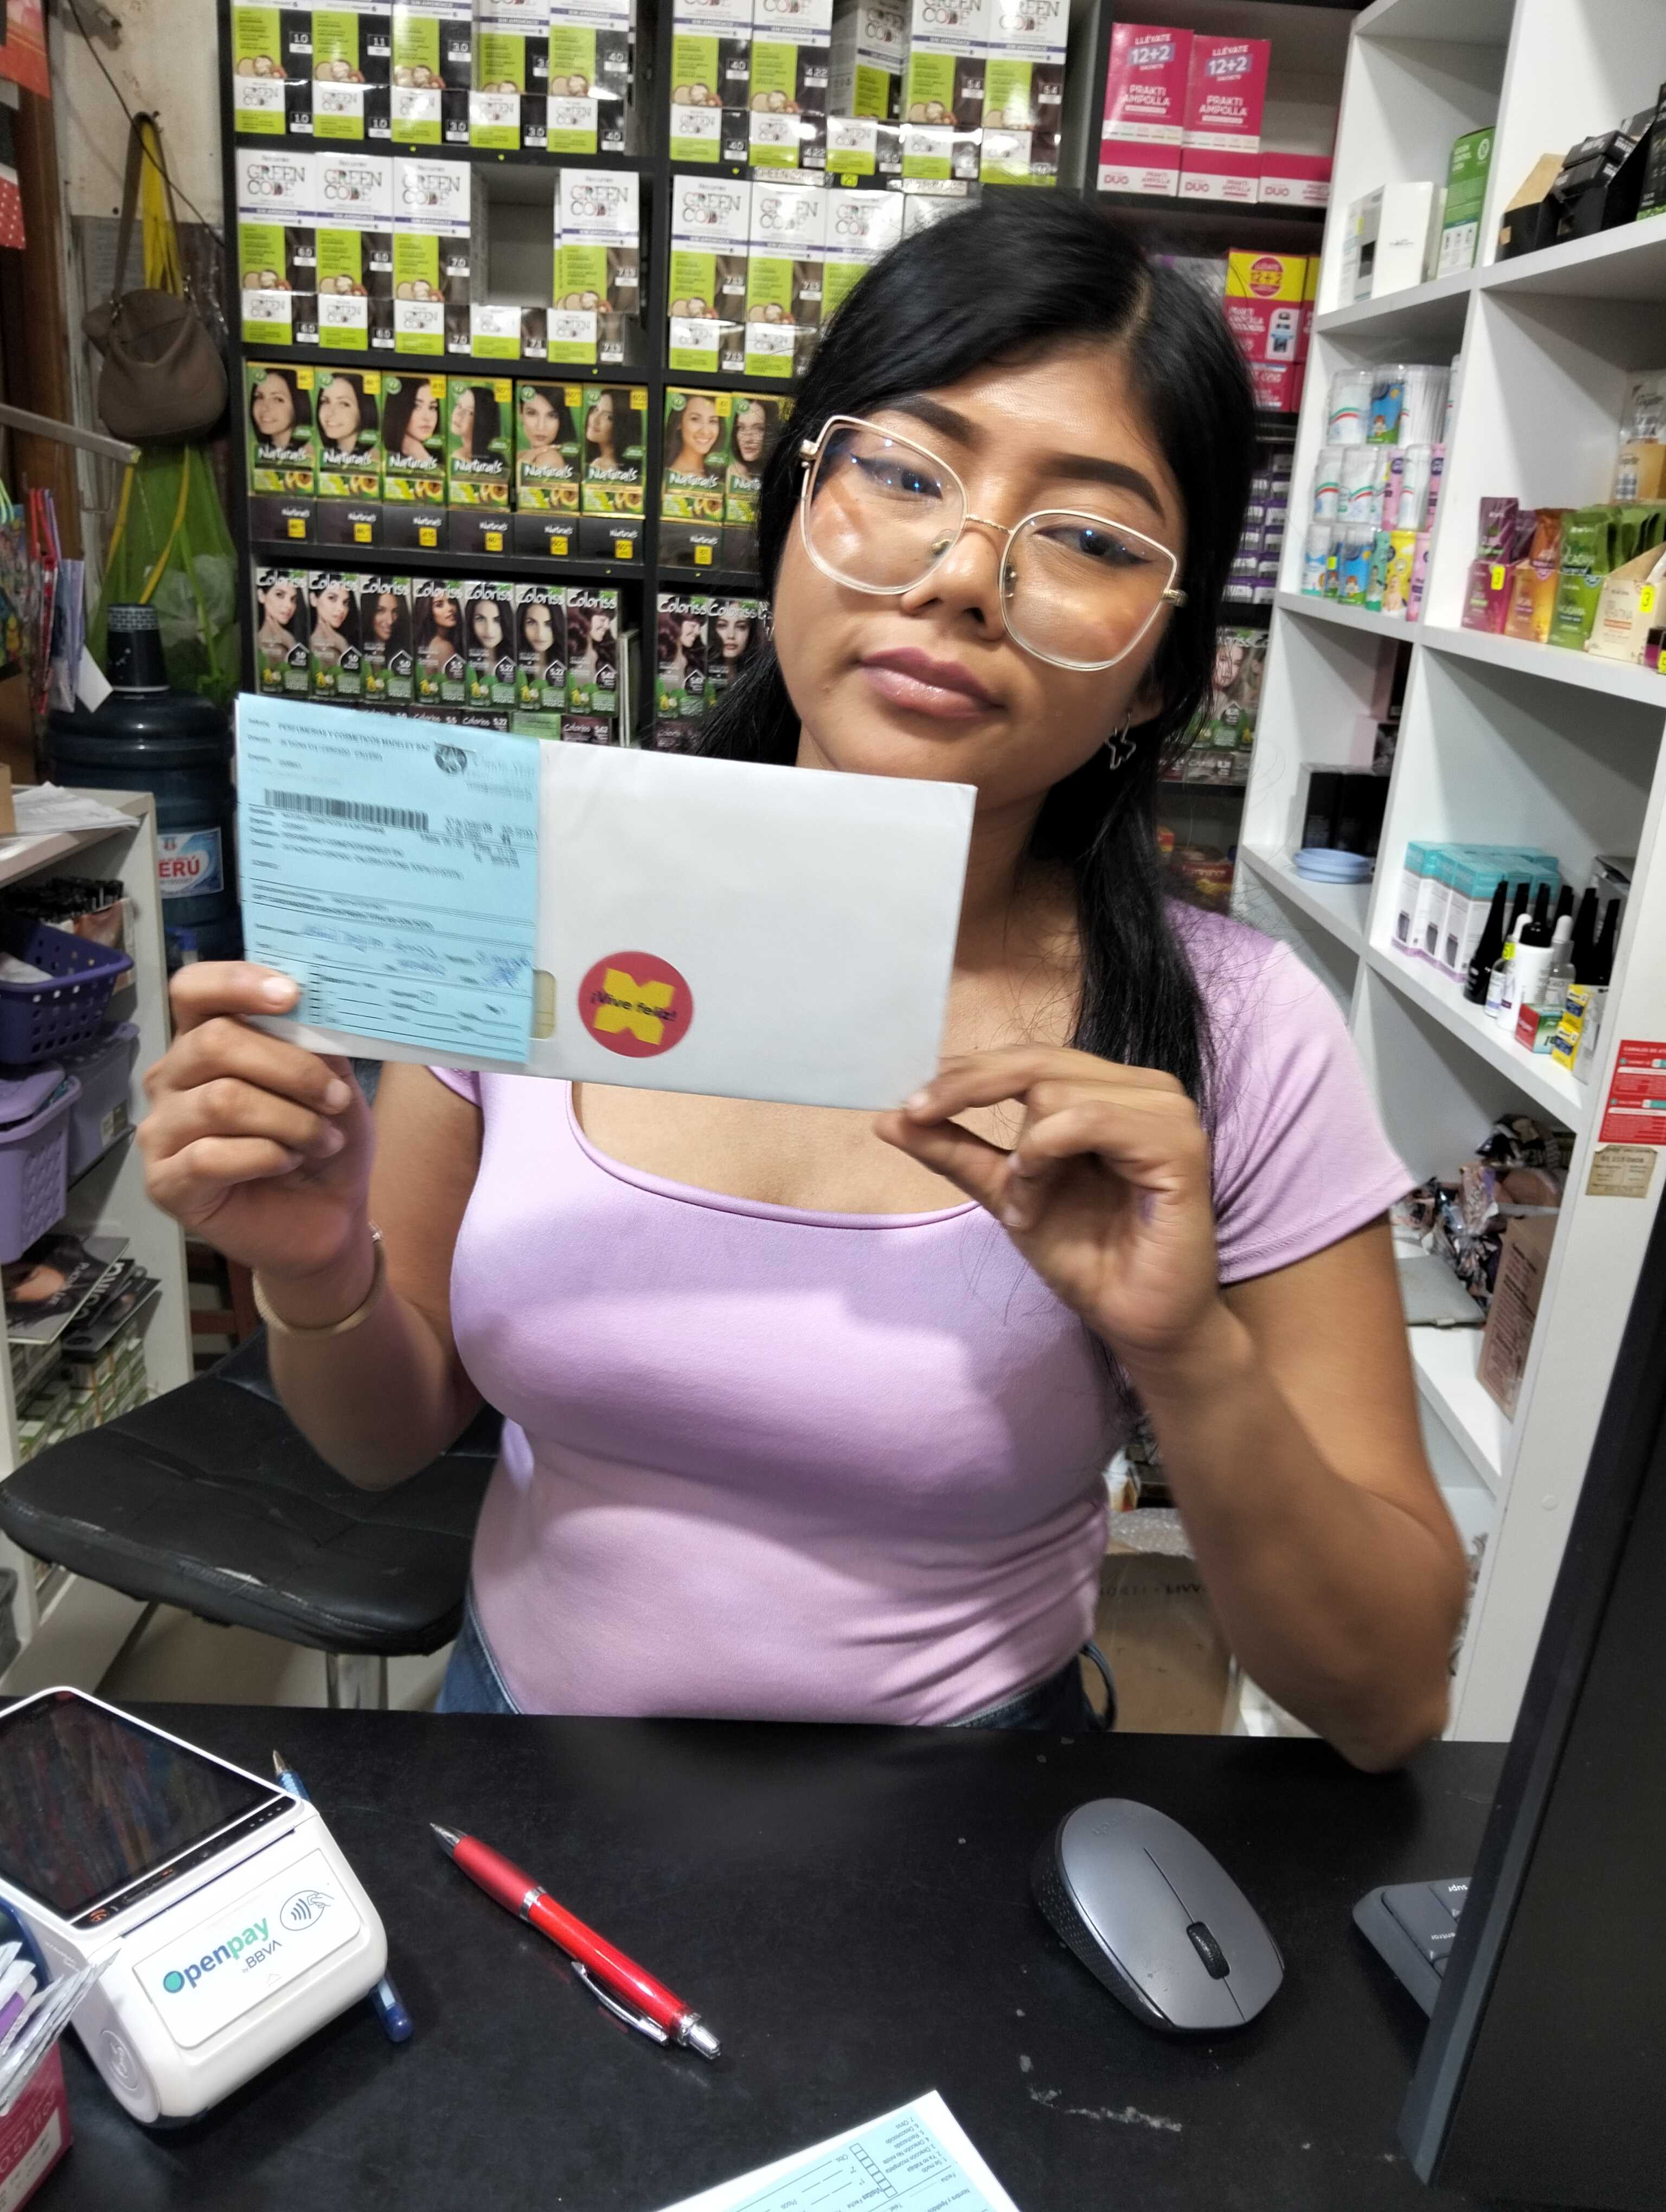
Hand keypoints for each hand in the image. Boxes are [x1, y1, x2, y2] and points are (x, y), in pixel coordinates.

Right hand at [139, 964, 374, 1293]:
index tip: (292, 995)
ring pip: (222, 1100)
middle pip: (214, 1042)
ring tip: (325, 1142)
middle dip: (291, 1068)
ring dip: (291, 1120)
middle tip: (335, 1099)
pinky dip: (266, 1156)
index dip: (236, 983)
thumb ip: (317, 1049)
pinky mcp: (165, 1183)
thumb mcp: (337, 1087)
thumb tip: (312, 1016)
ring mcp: (160, 1131)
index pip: (194, 989)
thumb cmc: (322, 1145)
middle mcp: (171, 1079)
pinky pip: (211, 1156)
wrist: (326, 1221)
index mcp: (204, 1042)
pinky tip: (288, 1163)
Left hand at [875, 1048, 1222, 1378]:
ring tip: (1025, 1204)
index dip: (966, 1073)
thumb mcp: (1007, 1193)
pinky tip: (1038, 1192)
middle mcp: (1142, 1088)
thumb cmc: (1085, 1256)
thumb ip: (957, 1151)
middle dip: (970, 1092)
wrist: (1134, 1318)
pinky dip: (1049, 1152)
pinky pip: (1092, 1119)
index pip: (1028, 1056)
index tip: (909, 1104)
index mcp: (1107, 1090)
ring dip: (1023, 1153)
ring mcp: (1165, 1111)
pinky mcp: (1178, 1144)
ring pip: (1058, 1090)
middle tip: (923, 1119)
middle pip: (1037, 1059)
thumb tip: (888, 1118)